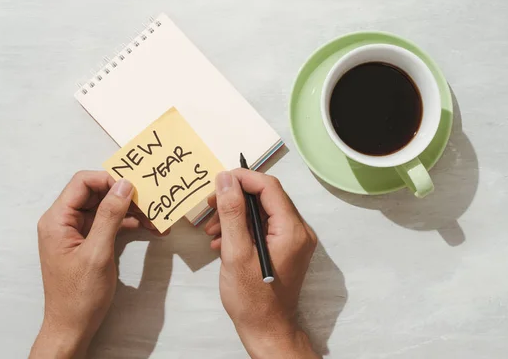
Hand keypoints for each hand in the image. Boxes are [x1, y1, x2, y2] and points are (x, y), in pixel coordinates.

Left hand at [30, 171, 163, 358]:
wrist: (72, 327)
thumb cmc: (80, 295)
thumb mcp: (97, 253)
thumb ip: (109, 216)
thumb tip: (124, 185)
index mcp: (57, 220)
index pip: (82, 182)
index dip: (108, 180)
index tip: (134, 188)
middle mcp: (63, 221)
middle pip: (95, 193)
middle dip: (123, 195)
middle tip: (149, 201)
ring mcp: (75, 232)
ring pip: (104, 208)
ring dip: (128, 210)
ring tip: (153, 217)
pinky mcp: (87, 242)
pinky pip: (107, 223)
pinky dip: (126, 223)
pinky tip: (146, 227)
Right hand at [205, 169, 318, 358]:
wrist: (266, 330)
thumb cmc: (251, 297)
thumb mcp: (236, 252)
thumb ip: (231, 212)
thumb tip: (226, 178)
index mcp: (292, 229)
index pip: (269, 186)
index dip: (243, 178)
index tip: (217, 182)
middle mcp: (299, 230)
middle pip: (265, 197)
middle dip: (234, 199)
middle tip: (209, 208)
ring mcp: (294, 240)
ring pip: (262, 212)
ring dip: (235, 216)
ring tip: (211, 231)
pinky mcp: (286, 248)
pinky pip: (264, 227)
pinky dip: (242, 229)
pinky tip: (222, 242)